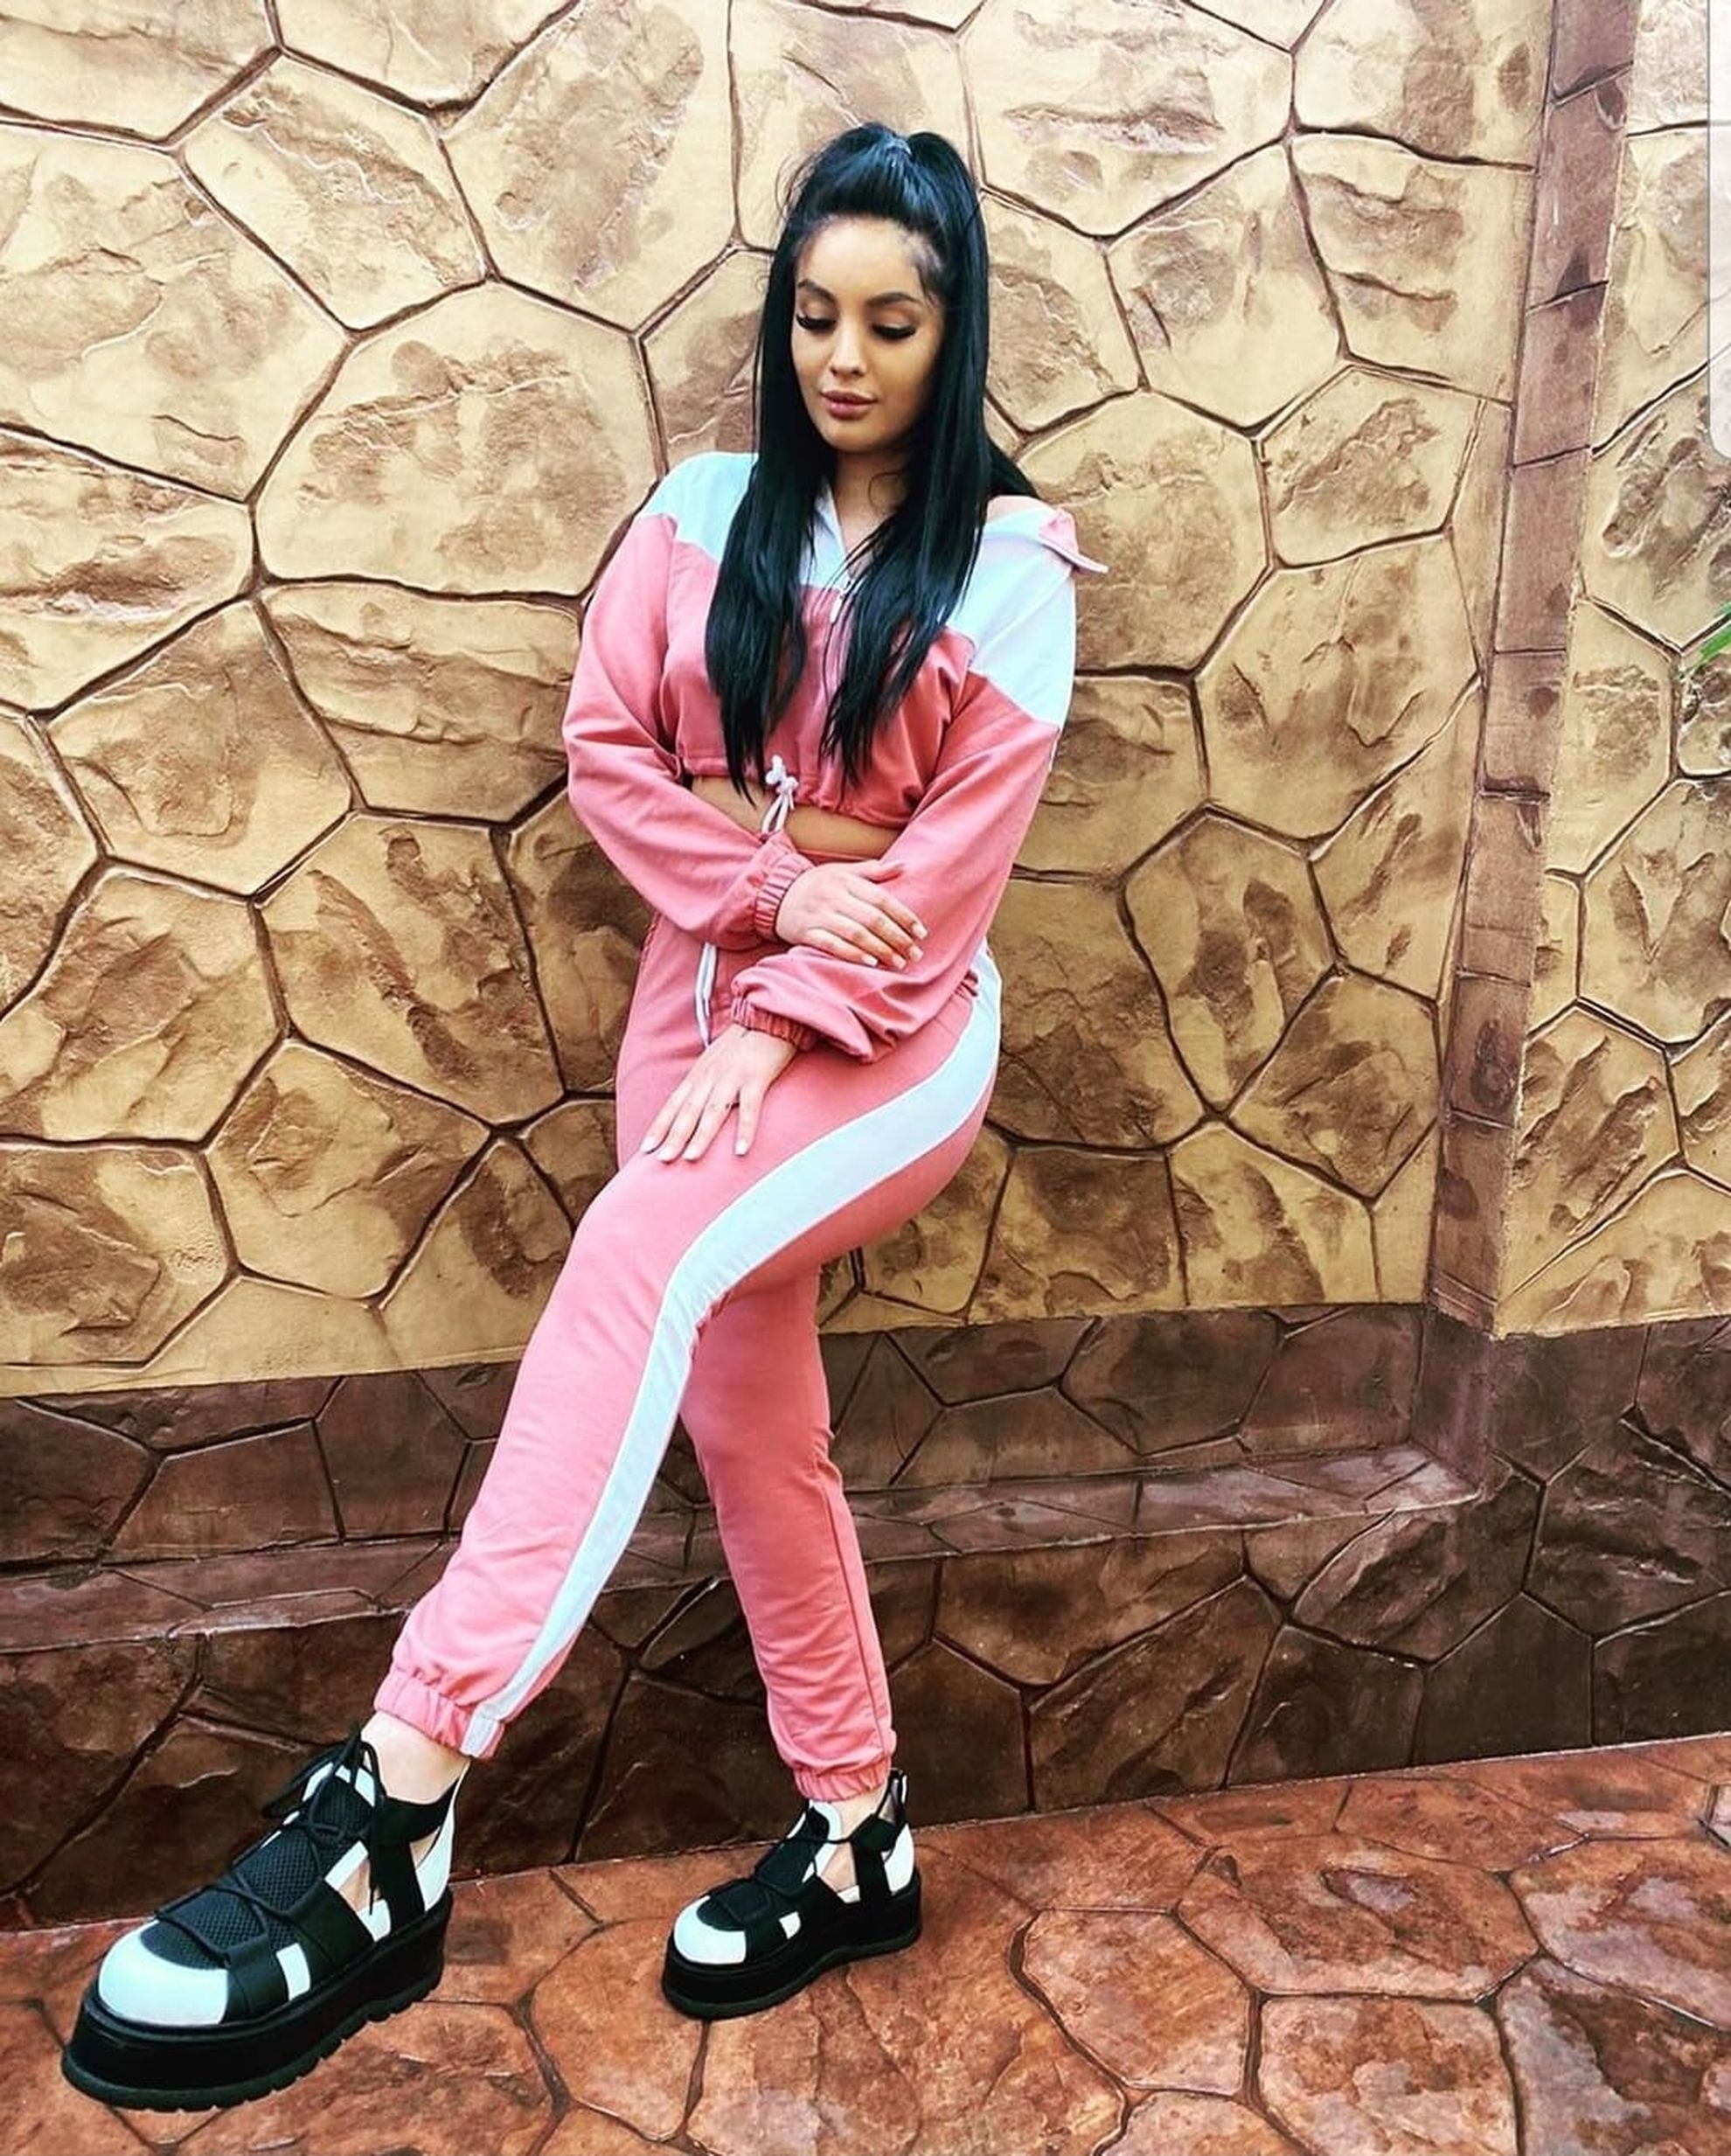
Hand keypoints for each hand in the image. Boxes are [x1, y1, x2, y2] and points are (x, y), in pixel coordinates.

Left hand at [640, 1025, 796, 1162]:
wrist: (768, 1017)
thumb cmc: (743, 1043)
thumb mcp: (715, 1061)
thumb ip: (705, 1083)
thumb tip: (693, 1107)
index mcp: (699, 1074)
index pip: (674, 1104)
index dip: (660, 1126)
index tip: (646, 1148)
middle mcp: (710, 1076)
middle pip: (688, 1110)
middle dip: (673, 1136)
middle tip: (662, 1160)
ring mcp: (732, 1077)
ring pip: (713, 1110)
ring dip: (701, 1135)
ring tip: (690, 1158)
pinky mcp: (756, 1077)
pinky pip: (750, 1108)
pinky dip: (745, 1129)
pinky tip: (741, 1150)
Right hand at [775, 859, 926, 967]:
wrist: (775, 895)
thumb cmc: (816, 884)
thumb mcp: (842, 872)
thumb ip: (872, 871)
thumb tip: (904, 866)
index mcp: (845, 880)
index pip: (881, 899)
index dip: (904, 916)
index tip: (921, 933)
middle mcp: (833, 896)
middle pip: (872, 918)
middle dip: (896, 937)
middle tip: (914, 954)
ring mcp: (819, 915)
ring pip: (855, 933)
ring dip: (880, 949)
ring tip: (898, 962)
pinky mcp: (806, 933)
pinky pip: (831, 945)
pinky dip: (852, 954)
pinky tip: (870, 963)